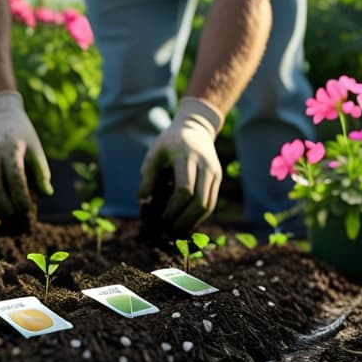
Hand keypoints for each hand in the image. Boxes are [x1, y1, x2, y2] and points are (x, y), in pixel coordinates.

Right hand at [0, 91, 52, 217]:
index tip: (28, 209)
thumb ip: (41, 172)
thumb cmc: (23, 133)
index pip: (15, 177)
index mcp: (11, 147)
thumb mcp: (36, 148)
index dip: (21, 196)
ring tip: (4, 215)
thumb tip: (47, 195)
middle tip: (15, 216)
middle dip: (4, 205)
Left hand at [139, 97, 222, 233]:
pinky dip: (199, 216)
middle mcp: (205, 164)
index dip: (173, 209)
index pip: (185, 189)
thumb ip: (146, 177)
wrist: (195, 128)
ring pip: (209, 204)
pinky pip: (211, 202)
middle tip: (169, 233)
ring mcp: (214, 171)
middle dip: (184, 221)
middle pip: (200, 201)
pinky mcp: (218, 178)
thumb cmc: (169, 143)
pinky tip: (186, 224)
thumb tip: (143, 203)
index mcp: (186, 156)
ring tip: (176, 233)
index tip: (160, 220)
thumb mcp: (154, 154)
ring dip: (193, 222)